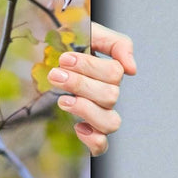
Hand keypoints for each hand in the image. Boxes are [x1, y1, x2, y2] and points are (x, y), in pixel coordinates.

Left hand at [49, 22, 135, 156]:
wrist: (45, 51)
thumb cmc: (69, 42)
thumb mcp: (91, 31)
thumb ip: (116, 43)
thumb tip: (132, 69)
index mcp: (110, 71)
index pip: (114, 73)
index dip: (90, 67)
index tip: (65, 59)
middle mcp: (108, 94)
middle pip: (110, 96)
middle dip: (80, 84)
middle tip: (56, 74)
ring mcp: (99, 113)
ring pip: (110, 122)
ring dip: (86, 110)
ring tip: (62, 100)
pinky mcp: (88, 131)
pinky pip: (101, 145)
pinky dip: (93, 140)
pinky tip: (78, 128)